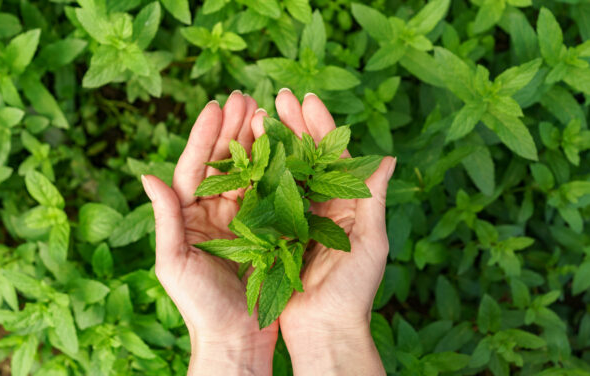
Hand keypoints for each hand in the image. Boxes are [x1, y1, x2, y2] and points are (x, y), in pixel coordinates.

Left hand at [141, 92, 277, 375]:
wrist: (235, 338)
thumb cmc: (199, 306)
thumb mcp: (175, 263)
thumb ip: (165, 218)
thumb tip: (147, 175)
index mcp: (188, 216)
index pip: (194, 167)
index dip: (204, 136)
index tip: (216, 106)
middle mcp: (213, 212)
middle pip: (222, 163)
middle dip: (232, 129)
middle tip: (244, 96)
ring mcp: (240, 219)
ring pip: (247, 172)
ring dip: (254, 142)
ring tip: (264, 111)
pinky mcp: (264, 230)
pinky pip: (269, 193)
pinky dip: (275, 169)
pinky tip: (283, 147)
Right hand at [250, 89, 395, 375]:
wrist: (323, 329)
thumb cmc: (354, 291)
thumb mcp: (371, 243)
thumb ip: (373, 199)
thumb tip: (388, 157)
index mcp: (348, 205)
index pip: (334, 156)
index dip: (321, 126)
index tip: (307, 99)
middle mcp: (322, 206)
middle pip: (308, 157)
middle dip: (295, 125)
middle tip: (279, 96)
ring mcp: (297, 218)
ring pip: (285, 172)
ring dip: (275, 143)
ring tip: (260, 114)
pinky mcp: (276, 233)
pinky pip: (267, 198)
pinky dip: (259, 175)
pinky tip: (247, 153)